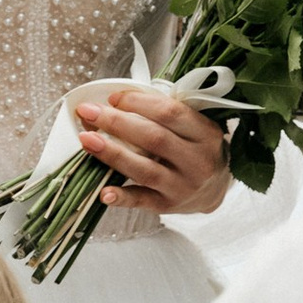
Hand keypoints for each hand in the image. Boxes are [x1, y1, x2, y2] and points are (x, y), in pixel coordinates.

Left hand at [69, 80, 231, 215]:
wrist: (215, 189)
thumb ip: (164, 113)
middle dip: (117, 123)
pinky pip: (142, 200)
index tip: (112, 98)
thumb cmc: (196, 149)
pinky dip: (122, 196)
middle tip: (88, 112)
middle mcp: (198, 161)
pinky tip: (103, 191)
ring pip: (145, 169)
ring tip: (87, 140)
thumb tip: (116, 101)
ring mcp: (183, 186)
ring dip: (112, 153)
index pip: (170, 113)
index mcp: (206, 133)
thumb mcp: (194, 127)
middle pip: (153, 138)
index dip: (138, 102)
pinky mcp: (168, 205)